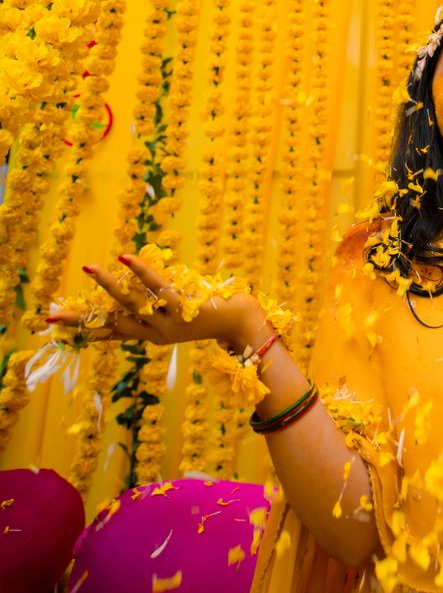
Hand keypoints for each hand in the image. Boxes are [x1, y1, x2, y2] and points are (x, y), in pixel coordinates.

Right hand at [47, 254, 263, 351]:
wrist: (241, 323)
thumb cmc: (210, 313)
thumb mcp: (178, 315)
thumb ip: (156, 306)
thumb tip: (135, 289)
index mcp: (151, 335)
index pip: (111, 333)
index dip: (84, 330)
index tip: (57, 328)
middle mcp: (154, 332)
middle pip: (111, 322)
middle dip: (81, 319)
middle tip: (51, 317)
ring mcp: (167, 321)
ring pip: (132, 302)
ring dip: (109, 284)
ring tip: (88, 267)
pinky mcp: (182, 305)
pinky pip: (157, 286)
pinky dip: (141, 271)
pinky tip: (125, 257)